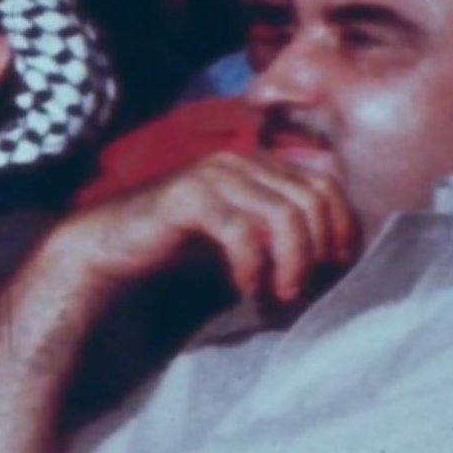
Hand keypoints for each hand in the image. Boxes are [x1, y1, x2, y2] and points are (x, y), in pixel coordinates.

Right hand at [60, 152, 359, 304]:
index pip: (322, 183)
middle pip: (310, 200)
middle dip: (317, 248)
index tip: (337, 262)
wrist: (111, 244)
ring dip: (291, 261)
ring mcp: (213, 176)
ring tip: (281, 291)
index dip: (340, 224)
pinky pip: (241, 232)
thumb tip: (331, 249)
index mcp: (256, 163)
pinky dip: (251, 265)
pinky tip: (244, 286)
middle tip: (302, 285)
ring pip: (283, 215)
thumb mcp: (239, 228)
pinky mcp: (189, 198)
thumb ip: (276, 225)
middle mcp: (239, 161)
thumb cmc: (177, 242)